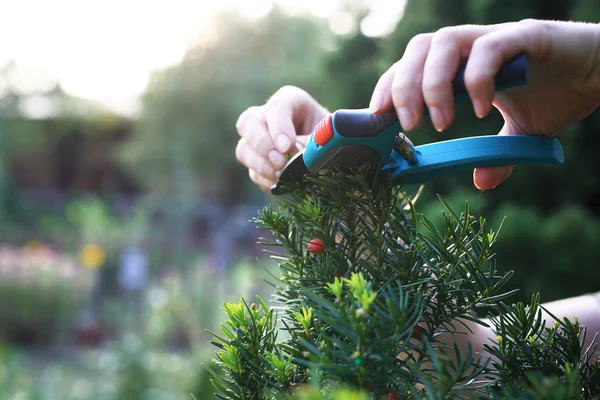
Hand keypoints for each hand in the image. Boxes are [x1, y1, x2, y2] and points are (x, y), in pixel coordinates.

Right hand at [235, 86, 327, 192]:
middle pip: (248, 123)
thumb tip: (294, 160)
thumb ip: (310, 143)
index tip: (287, 147)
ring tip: (280, 176)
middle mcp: (267, 117)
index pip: (276, 108)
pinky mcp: (259, 164)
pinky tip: (281, 184)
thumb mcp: (327, 135)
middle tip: (280, 162)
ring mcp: (259, 141)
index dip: (279, 128)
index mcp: (289, 101)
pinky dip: (265, 180)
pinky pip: (253, 172)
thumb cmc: (331, 137)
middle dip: (262, 145)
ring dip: (260, 165)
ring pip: (244, 150)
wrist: (332, 152)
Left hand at [369, 19, 599, 189]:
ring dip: (433, 84)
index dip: (389, 88)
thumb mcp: (520, 132)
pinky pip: (492, 48)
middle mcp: (473, 46)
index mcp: (461, 65)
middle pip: (419, 49)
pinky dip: (479, 78)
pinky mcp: (528, 36)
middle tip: (409, 128)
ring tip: (438, 123)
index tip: (378, 120)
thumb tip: (481, 181)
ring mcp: (498, 38)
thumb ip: (497, 153)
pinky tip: (481, 109)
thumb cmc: (558, 94)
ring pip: (446, 41)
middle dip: (403, 88)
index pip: (410, 66)